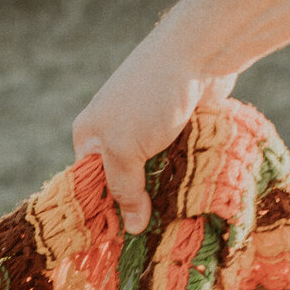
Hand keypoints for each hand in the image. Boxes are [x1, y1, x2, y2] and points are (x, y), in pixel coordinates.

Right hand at [72, 42, 234, 235]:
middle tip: (150, 232)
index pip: (89, 185)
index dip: (104, 210)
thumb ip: (124, 190)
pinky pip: (175, 162)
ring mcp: (148, 129)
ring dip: (163, 193)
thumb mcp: (124, 149)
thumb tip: (131, 229)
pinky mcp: (176, 126)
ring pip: (151, 175)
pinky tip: (189, 193)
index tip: (119, 238)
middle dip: (137, 204)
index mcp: (90, 135)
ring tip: (173, 217)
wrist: (201, 50)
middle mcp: (115, 132)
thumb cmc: (150, 96)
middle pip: (122, 182)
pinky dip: (181, 176)